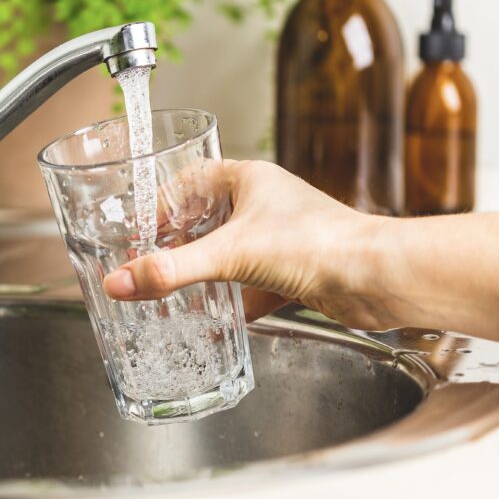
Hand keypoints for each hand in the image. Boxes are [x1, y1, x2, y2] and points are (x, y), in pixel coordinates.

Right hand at [103, 160, 397, 330]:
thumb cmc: (320, 244)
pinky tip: (219, 319)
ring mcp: (282, 238)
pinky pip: (253, 284)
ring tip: (175, 291)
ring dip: (206, 272)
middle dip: (179, 241)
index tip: (141, 228)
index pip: (192, 179)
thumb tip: (121, 280)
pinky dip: (235, 302)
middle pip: (209, 218)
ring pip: (231, 253)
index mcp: (250, 180)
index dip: (162, 201)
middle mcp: (266, 204)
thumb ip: (173, 270)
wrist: (377, 279)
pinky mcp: (295, 271)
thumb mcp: (231, 254)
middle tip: (151, 260)